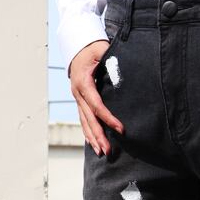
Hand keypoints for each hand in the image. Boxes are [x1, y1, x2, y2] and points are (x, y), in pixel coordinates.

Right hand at [69, 40, 124, 155]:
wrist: (78, 47)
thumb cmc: (92, 48)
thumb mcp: (102, 49)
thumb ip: (110, 60)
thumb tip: (119, 70)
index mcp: (83, 82)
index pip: (97, 105)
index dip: (108, 118)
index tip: (121, 129)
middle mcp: (78, 93)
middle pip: (89, 119)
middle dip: (98, 136)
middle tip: (108, 151)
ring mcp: (77, 98)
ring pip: (84, 122)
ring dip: (92, 138)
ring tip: (101, 153)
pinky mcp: (79, 101)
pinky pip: (83, 119)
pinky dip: (87, 132)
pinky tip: (93, 144)